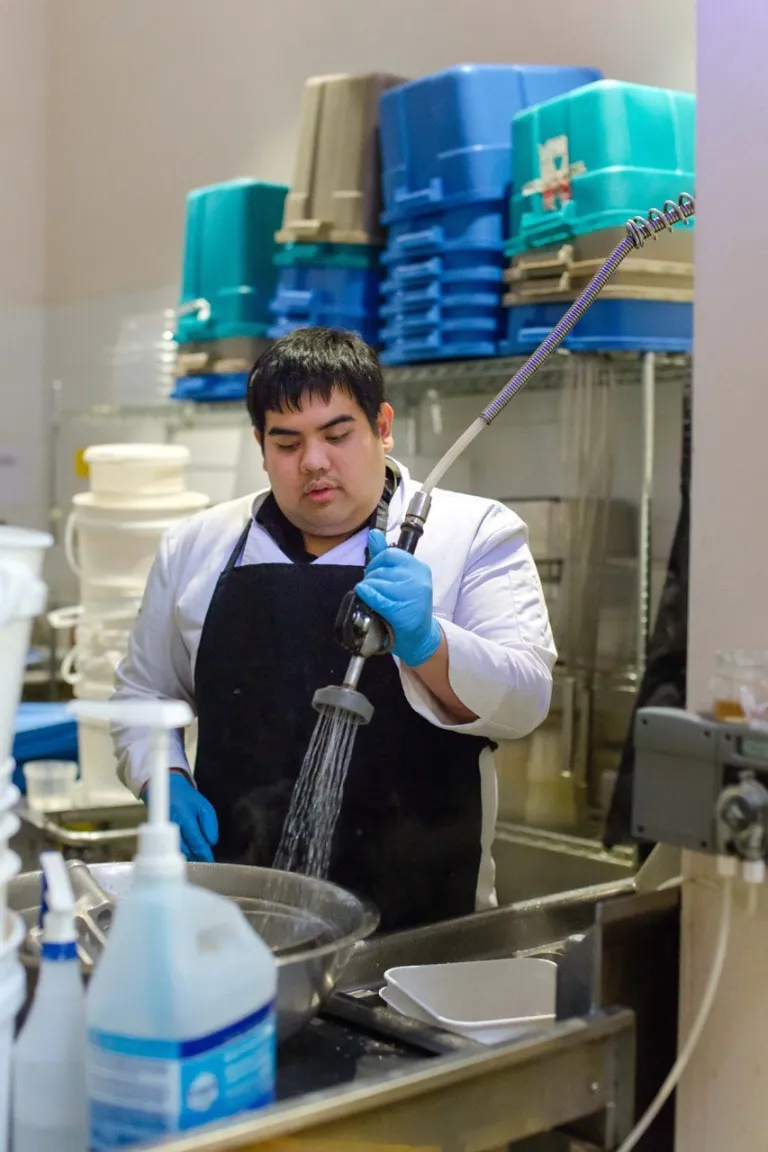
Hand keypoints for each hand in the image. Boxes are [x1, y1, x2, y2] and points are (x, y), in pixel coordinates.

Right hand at [143, 772, 218, 861]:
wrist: (166, 789)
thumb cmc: (186, 797)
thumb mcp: (203, 806)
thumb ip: (209, 824)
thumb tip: (211, 842)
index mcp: (184, 817)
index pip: (196, 841)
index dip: (204, 853)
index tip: (210, 860)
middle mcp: (171, 826)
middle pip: (185, 849)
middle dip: (196, 857)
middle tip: (205, 862)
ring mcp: (163, 831)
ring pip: (177, 850)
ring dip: (188, 856)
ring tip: (198, 859)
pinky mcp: (158, 833)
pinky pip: (170, 847)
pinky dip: (179, 852)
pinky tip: (186, 854)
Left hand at [355, 529, 441, 667]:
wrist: (420, 638)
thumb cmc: (408, 607)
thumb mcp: (400, 578)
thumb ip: (385, 555)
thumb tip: (374, 534)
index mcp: (419, 568)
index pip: (388, 554)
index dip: (376, 564)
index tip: (377, 575)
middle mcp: (418, 579)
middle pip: (380, 569)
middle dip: (371, 580)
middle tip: (377, 592)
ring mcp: (412, 596)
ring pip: (374, 583)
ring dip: (368, 592)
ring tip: (377, 601)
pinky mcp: (402, 612)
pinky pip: (375, 597)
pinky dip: (367, 598)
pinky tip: (368, 601)